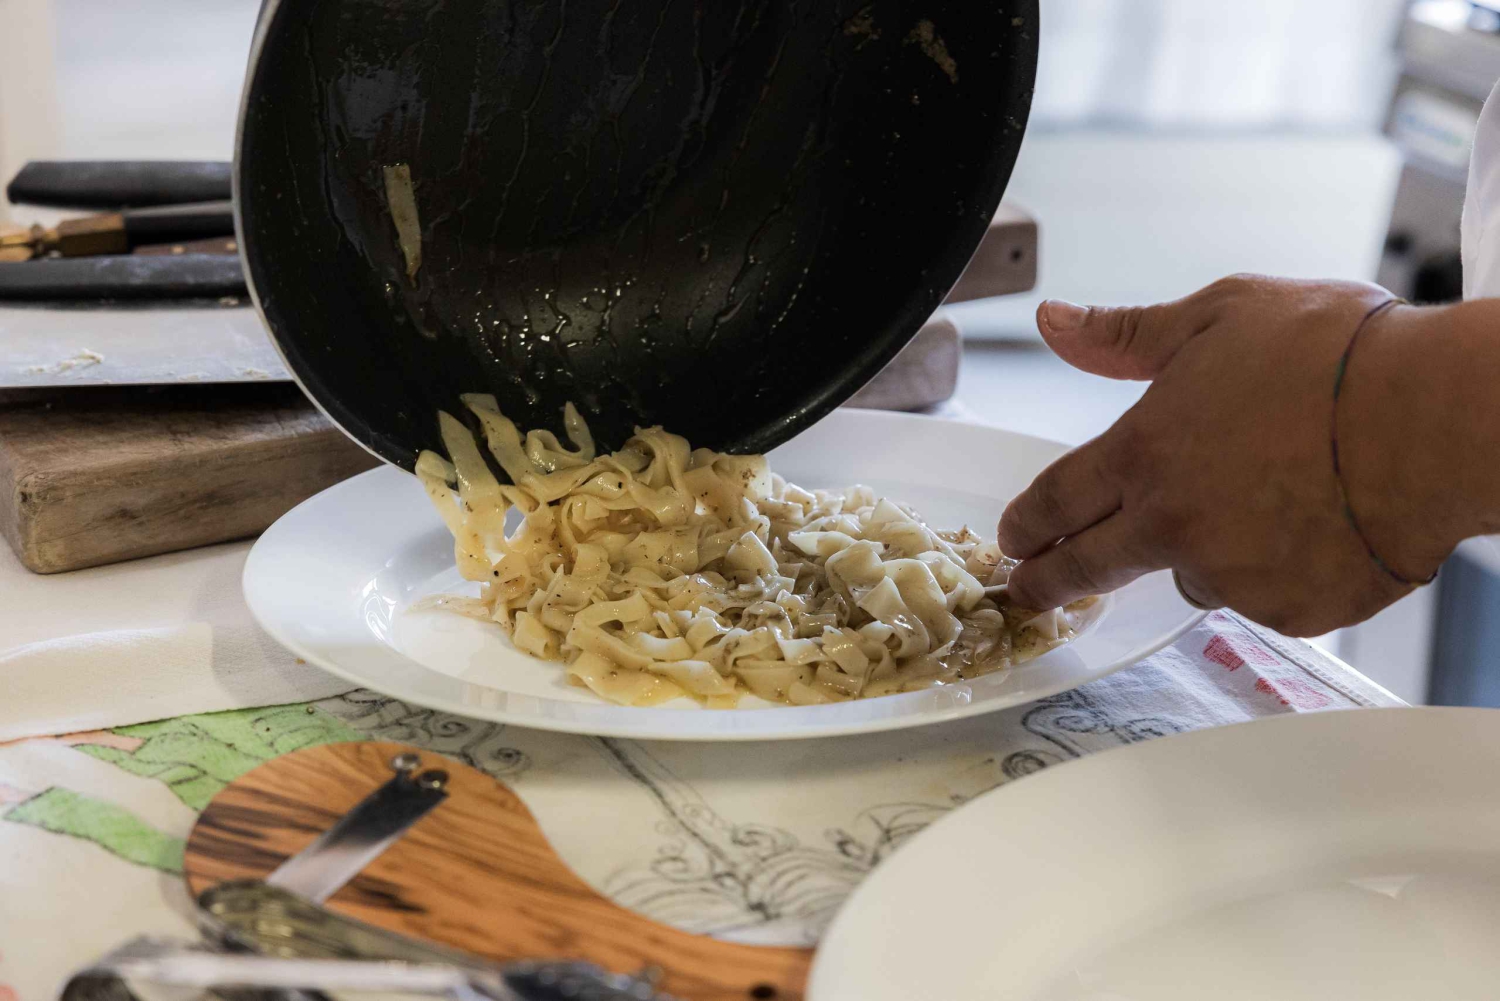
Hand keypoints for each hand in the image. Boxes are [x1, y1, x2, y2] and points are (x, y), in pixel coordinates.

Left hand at [996, 274, 1447, 635]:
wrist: (1440, 419)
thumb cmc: (1339, 356)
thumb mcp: (1219, 314)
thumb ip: (1126, 335)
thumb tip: (1053, 321)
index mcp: (1144, 452)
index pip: (1055, 501)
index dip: (1024, 524)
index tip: (1011, 540)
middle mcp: (1175, 525)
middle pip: (1087, 567)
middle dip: (1050, 581)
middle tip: (1030, 590)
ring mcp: (1232, 575)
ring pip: (1189, 575)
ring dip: (1196, 551)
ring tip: (1253, 500)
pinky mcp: (1290, 610)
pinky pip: (1261, 595)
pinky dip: (1270, 569)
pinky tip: (1305, 525)